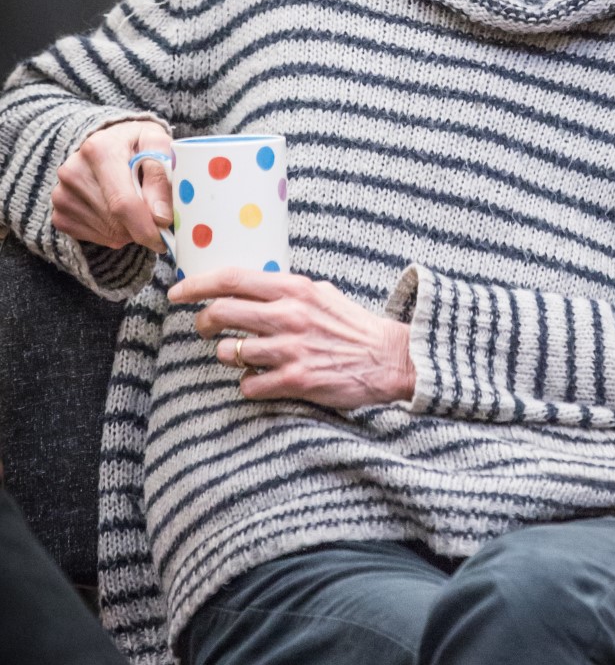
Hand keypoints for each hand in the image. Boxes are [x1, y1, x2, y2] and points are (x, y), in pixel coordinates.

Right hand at [52, 120, 173, 251]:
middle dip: (143, 226)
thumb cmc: (138, 144)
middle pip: (117, 222)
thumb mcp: (158, 146)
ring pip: (109, 233)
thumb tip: (161, 217)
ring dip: (130, 229)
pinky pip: (96, 239)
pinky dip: (114, 234)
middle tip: (157, 213)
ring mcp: (62, 195)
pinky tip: (117, 212)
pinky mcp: (59, 214)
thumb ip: (162, 178)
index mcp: (99, 150)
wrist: (109, 142)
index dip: (148, 227)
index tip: (166, 237)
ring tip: (135, 204)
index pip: (123, 202)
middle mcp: (73, 172)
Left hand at [169, 268, 415, 408]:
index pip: (232, 279)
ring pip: (229, 351)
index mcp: (293, 289)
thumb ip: (286, 289)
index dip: (197, 284)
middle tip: (204, 326)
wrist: (388, 358)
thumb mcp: (320, 293)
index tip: (177, 291)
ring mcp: (290, 350)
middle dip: (203, 321)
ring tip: (242, 354)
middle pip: (221, 313)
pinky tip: (263, 379)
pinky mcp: (295, 381)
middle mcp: (288, 316)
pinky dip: (250, 383)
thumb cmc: (351, 325)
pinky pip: (249, 384)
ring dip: (227, 354)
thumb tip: (251, 286)